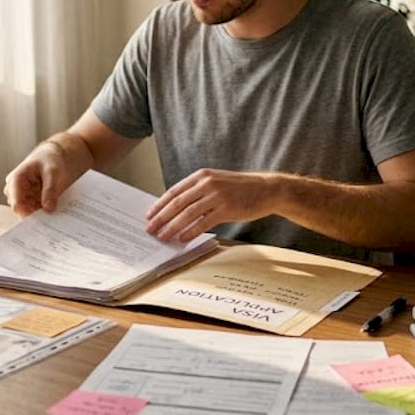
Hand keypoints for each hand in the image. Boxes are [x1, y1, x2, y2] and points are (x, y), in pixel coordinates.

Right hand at [4, 139, 77, 217]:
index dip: (28, 215)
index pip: (17, 204)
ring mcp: (21, 196)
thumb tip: (49, 209)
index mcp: (16, 179)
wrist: (53, 156)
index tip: (43, 223)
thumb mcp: (53, 172)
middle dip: (36, 216)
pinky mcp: (28, 200)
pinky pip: (34, 211)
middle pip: (22, 210)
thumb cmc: (50, 159)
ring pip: (28, 212)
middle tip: (52, 222)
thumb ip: (50, 190)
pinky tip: (54, 212)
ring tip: (55, 214)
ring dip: (41, 215)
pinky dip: (44, 213)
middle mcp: (14, 190)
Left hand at [145, 169, 274, 242]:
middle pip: (177, 202)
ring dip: (172, 226)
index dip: (159, 205)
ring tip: (162, 236)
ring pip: (187, 213)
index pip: (174, 191)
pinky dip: (190, 232)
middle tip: (150, 229)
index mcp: (201, 176)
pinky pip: (203, 222)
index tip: (149, 216)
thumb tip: (177, 209)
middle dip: (161, 217)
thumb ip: (198, 192)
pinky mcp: (226, 208)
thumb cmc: (240, 189)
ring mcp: (216, 195)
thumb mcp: (216, 182)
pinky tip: (182, 239)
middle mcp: (206, 183)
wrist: (265, 189)